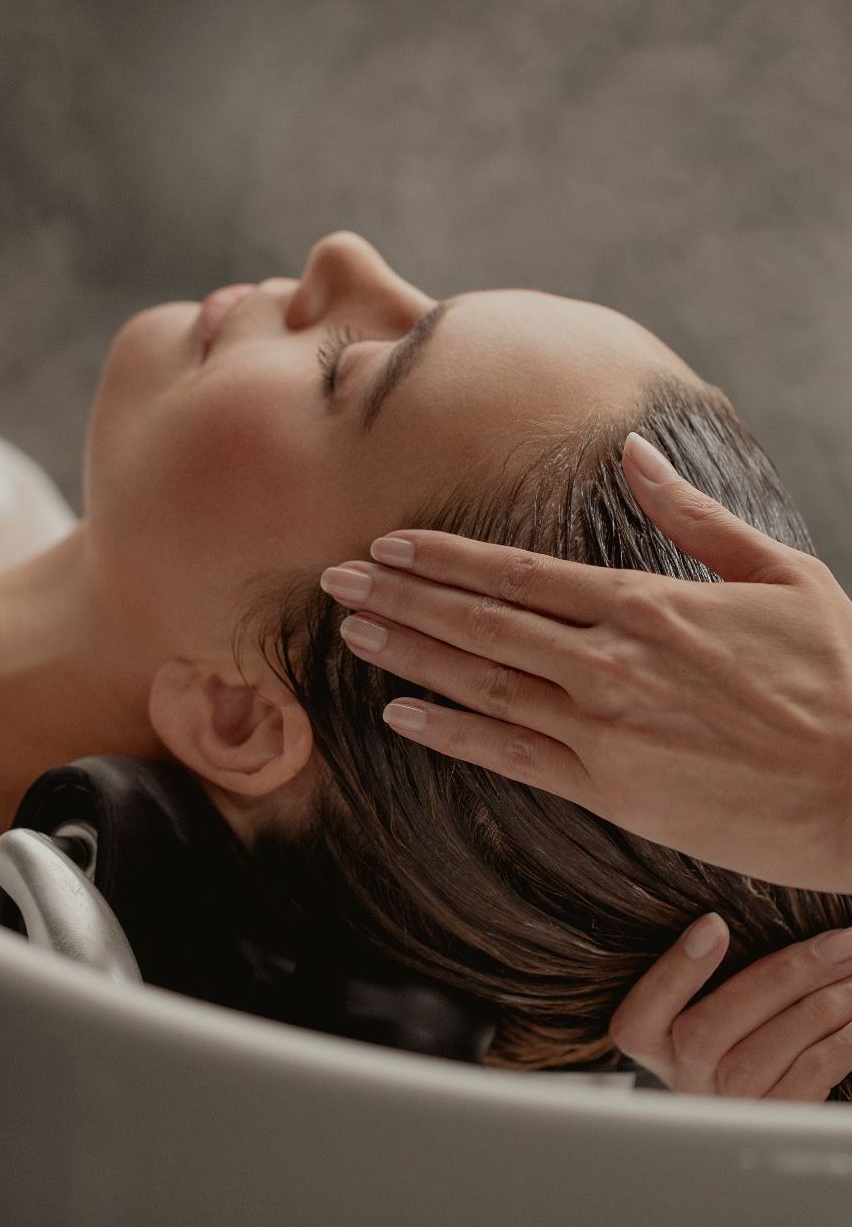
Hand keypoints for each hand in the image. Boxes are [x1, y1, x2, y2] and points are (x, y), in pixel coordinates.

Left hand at [318, 433, 851, 892]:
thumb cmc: (836, 675)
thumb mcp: (780, 571)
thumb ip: (695, 513)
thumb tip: (636, 453)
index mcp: (646, 602)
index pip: (519, 571)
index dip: (445, 556)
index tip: (390, 544)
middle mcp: (610, 660)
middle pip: (482, 619)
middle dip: (402, 596)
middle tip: (335, 580)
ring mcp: (605, 728)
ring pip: (483, 682)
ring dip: (410, 654)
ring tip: (352, 633)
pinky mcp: (611, 789)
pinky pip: (512, 756)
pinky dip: (452, 733)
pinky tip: (401, 715)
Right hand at [608, 913, 851, 1101]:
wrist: (761, 1082)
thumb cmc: (734, 1015)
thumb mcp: (702, 992)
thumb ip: (708, 966)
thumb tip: (730, 920)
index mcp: (650, 1039)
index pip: (639, 1016)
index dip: (674, 971)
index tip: (714, 923)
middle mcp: (682, 1076)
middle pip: (712, 1031)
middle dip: (784, 977)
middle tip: (836, 944)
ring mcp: (726, 1105)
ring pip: (765, 1053)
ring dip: (821, 1005)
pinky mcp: (773, 1121)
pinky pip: (807, 1078)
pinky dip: (838, 1042)